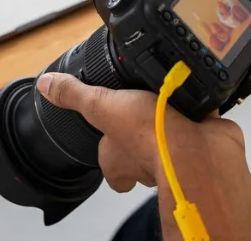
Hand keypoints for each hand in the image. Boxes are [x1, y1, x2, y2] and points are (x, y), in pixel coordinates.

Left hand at [37, 73, 250, 240]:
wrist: (199, 149)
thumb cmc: (149, 136)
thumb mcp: (102, 105)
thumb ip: (75, 96)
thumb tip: (47, 85)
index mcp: (118, 157)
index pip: (109, 165)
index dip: (108, 153)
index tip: (107, 135)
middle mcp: (146, 159)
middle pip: (140, 153)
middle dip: (141, 130)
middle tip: (140, 105)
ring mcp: (177, 149)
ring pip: (170, 136)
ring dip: (170, 117)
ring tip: (167, 88)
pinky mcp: (202, 138)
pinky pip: (199, 123)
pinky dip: (198, 107)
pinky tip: (195, 88)